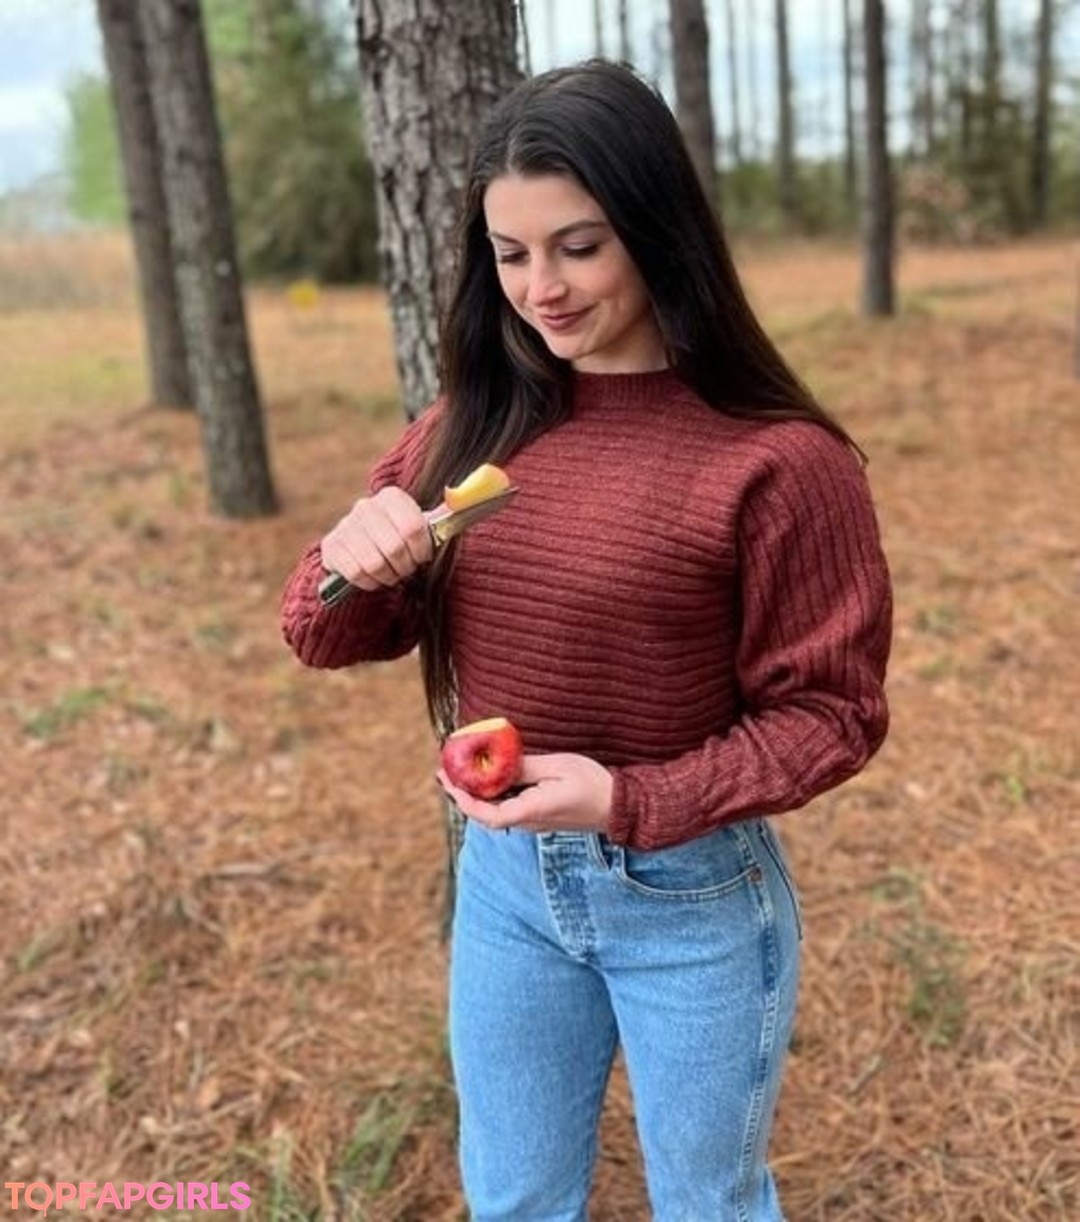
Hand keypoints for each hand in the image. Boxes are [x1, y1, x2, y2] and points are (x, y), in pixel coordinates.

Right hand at [320, 486, 433, 591]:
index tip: (422, 557)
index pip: (413, 528)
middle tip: (406, 569)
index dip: (421, 550)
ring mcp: (345, 526)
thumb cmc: (398, 540)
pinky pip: (355, 573)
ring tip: (391, 574)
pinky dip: (369, 582)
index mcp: (392, 498)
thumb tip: (465, 496)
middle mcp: (366, 506)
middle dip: (405, 566)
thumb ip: (442, 518)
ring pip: (374, 564)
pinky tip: (373, 577)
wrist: (359, 550)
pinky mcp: (331, 546)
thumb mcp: (419, 528)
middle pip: (394, 548)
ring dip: (388, 576)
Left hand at [437, 752, 613, 834]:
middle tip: (445, 770)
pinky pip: (507, 809)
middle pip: (485, 815)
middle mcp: (529, 822)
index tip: (450, 782)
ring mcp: (533, 822)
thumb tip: (495, 764)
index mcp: (532, 811)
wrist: (619, 806)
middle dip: (462, 794)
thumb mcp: (558, 767)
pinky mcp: (538, 816)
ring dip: (475, 794)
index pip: (488, 815)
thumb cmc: (592, 784)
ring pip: (494, 812)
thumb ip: (525, 767)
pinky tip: (488, 777)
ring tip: (459, 771)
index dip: (465, 801)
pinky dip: (491, 794)